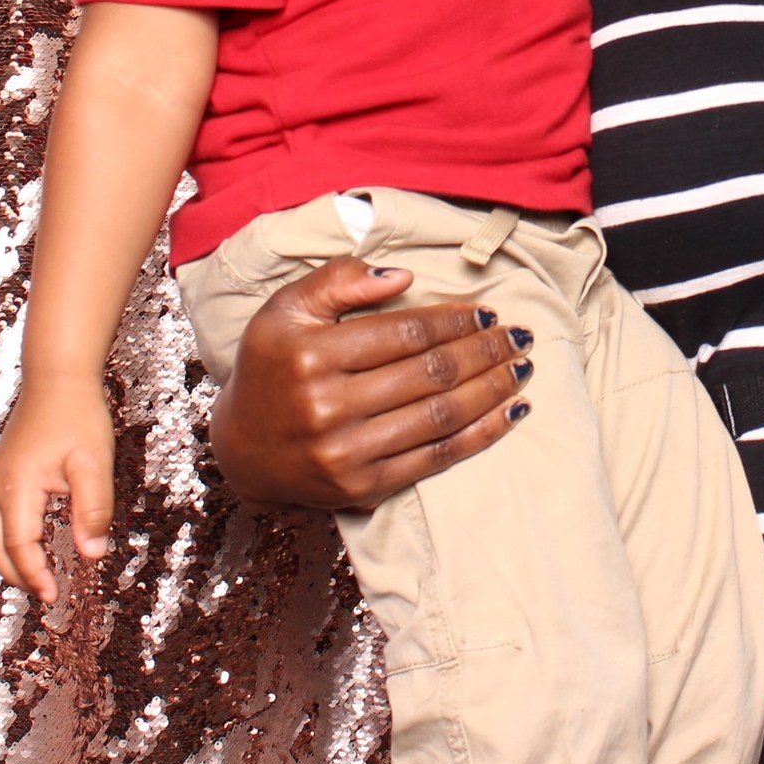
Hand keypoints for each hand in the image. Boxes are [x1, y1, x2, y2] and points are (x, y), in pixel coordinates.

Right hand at [0, 373, 116, 604]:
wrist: (57, 377)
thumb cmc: (78, 416)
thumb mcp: (94, 464)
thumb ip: (93, 510)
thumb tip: (91, 554)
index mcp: (16, 488)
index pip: (19, 545)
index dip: (35, 575)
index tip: (54, 597)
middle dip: (16, 574)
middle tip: (45, 593)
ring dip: (8, 559)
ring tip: (36, 576)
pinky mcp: (0, 473)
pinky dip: (6, 539)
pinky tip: (29, 544)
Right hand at [208, 256, 531, 510]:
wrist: (241, 450)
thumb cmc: (272, 367)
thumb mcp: (287, 311)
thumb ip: (339, 280)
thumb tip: (403, 276)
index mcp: (310, 355)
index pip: (405, 332)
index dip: (455, 319)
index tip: (488, 310)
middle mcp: (327, 406)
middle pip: (430, 373)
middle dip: (485, 350)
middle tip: (519, 335)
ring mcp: (346, 453)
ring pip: (441, 415)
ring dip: (492, 389)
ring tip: (522, 367)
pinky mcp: (363, 487)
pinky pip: (437, 457)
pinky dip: (482, 435)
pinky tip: (511, 413)